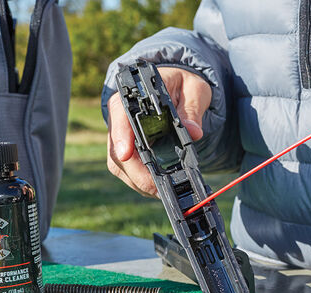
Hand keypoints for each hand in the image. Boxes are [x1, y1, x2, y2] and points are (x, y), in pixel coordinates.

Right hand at [106, 67, 211, 196]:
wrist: (176, 87)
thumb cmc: (181, 83)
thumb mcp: (193, 89)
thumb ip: (193, 109)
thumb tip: (193, 131)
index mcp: (131, 96)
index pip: (119, 116)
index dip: (121, 137)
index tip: (126, 154)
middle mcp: (120, 118)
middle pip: (117, 150)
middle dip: (137, 172)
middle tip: (158, 187)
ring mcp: (121, 137)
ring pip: (120, 166)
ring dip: (140, 181)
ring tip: (163, 190)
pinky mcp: (127, 152)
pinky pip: (128, 172)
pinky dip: (143, 182)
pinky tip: (160, 186)